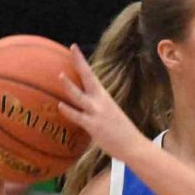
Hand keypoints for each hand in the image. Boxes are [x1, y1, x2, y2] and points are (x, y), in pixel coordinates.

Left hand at [56, 44, 144, 161]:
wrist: (134, 147)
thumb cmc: (122, 134)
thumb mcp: (110, 116)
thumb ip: (96, 110)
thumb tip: (82, 110)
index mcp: (105, 98)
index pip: (91, 76)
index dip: (81, 61)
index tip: (73, 48)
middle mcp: (101, 102)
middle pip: (88, 78)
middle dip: (80, 62)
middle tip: (72, 47)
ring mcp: (97, 113)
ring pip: (80, 97)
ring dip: (70, 86)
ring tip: (60, 76)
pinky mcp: (94, 126)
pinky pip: (78, 116)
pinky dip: (68, 111)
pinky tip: (60, 106)